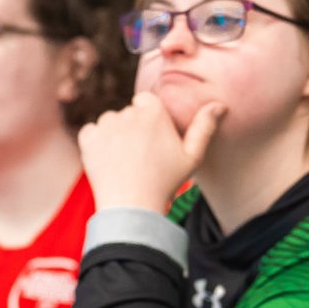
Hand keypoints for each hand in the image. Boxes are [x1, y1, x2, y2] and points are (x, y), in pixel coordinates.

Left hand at [77, 93, 224, 210]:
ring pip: (109, 122)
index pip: (146, 101)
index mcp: (153, 110)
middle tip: (141, 157)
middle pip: (127, 113)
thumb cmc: (166, 181)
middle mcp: (128, 111)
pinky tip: (109, 161)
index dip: (149, 120)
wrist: (133, 205)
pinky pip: (90, 133)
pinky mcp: (88, 138)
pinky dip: (96, 144)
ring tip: (126, 161)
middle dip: (132, 129)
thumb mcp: (192, 156)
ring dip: (114, 135)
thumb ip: (205, 127)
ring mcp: (105, 124)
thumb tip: (220, 105)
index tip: (153, 140)